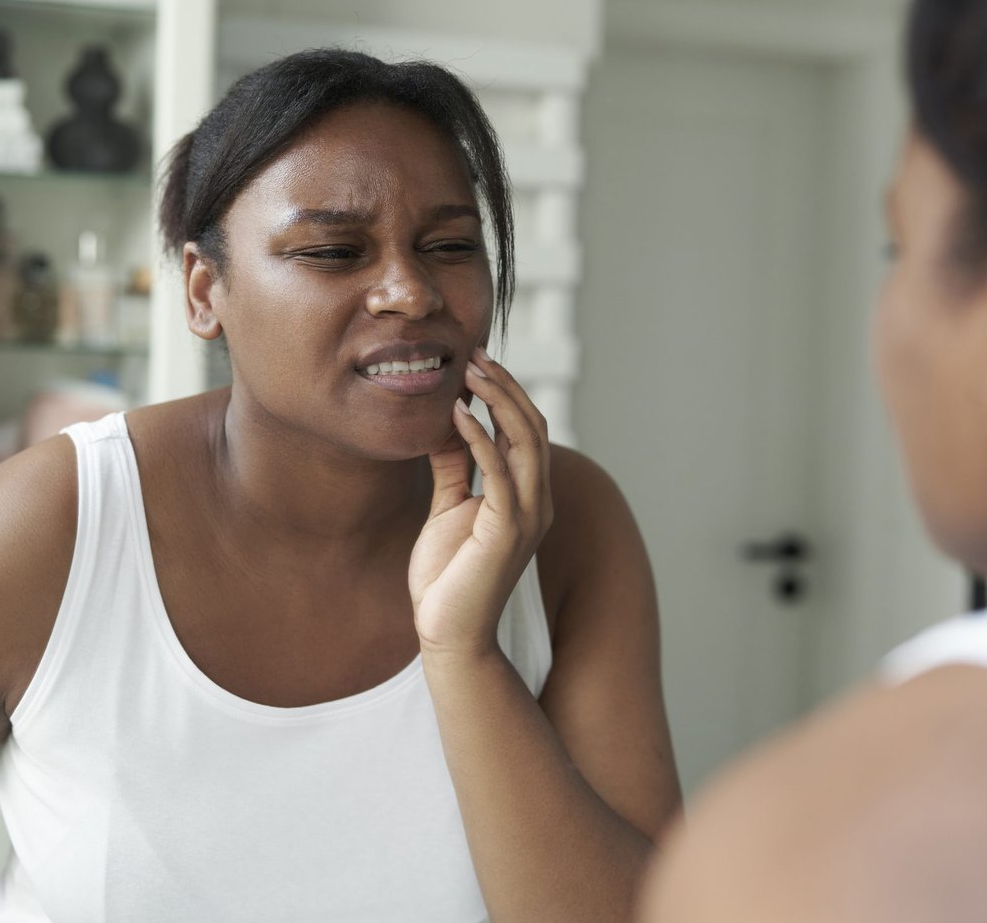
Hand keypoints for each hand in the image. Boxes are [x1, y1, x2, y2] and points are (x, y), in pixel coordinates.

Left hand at [409, 346, 553, 657]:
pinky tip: (457, 413)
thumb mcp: (448, 506)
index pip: (527, 430)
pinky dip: (480, 437)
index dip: (507, 392)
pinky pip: (499, 472)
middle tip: (474, 354)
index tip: (476, 362)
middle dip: (506, 386)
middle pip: (533, 426)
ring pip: (526, 441)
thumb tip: (449, 421)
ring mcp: (528, 516)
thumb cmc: (448, 577)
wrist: (448, 633)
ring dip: (498, 400)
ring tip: (468, 371)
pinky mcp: (508, 531)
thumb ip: (455, 465)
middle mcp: (537, 502)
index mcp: (528, 496)